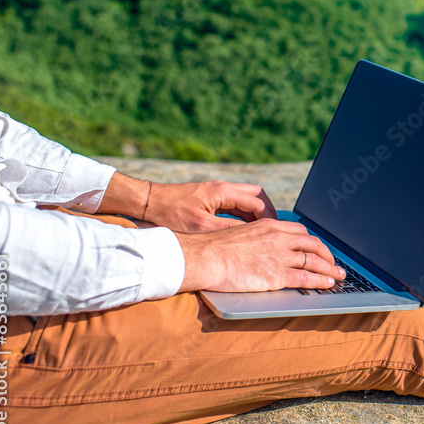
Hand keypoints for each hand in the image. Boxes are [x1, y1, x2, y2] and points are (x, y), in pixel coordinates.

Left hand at [98, 173, 276, 232]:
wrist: (147, 202)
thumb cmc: (170, 213)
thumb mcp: (201, 227)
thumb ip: (228, 230)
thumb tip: (250, 236)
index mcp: (223, 192)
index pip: (257, 202)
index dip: (269, 217)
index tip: (276, 231)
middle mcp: (223, 188)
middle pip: (256, 194)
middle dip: (268, 210)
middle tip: (274, 227)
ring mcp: (216, 191)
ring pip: (246, 197)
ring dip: (256, 212)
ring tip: (263, 229)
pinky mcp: (210, 196)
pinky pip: (235, 202)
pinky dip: (244, 213)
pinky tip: (245, 227)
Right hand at [176, 218, 346, 292]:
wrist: (205, 257)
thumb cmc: (215, 248)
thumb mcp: (242, 234)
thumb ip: (258, 239)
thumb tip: (262, 249)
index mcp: (270, 225)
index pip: (300, 232)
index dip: (312, 242)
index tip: (318, 249)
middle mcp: (280, 238)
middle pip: (313, 244)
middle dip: (327, 255)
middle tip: (334, 263)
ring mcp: (280, 256)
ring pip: (314, 261)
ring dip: (330, 269)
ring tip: (338, 275)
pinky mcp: (278, 275)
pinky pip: (306, 277)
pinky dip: (321, 280)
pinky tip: (328, 283)